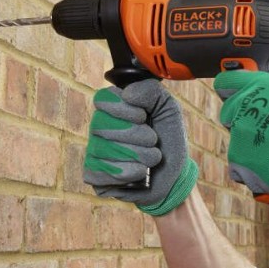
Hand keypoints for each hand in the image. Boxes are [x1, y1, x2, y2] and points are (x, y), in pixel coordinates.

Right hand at [83, 79, 198, 215]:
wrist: (175, 175)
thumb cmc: (168, 140)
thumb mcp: (168, 109)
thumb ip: (152, 92)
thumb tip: (127, 94)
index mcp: (113, 108)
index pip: (103, 99)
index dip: (125, 109)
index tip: (143, 116)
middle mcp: (98, 128)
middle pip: (101, 124)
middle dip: (137, 135)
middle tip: (152, 140)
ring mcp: (93, 151)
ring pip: (103, 150)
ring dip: (138, 155)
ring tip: (151, 159)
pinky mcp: (93, 175)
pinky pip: (99, 172)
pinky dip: (127, 173)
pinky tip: (138, 173)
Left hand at [214, 70, 268, 218]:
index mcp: (261, 86)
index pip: (227, 80)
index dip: (229, 88)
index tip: (231, 95)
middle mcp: (244, 105)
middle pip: (227, 111)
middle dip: (241, 120)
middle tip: (262, 130)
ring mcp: (237, 131)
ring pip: (236, 139)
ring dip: (249, 145)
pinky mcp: (236, 156)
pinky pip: (238, 164)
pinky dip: (250, 169)